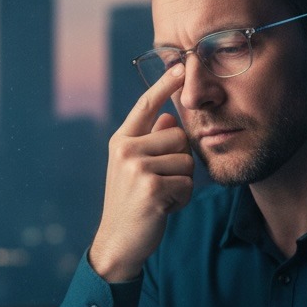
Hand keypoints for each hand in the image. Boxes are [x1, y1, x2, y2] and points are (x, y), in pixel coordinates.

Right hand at [88, 65, 193, 282]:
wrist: (118, 241)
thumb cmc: (132, 202)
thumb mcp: (135, 168)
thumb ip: (150, 141)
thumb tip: (168, 117)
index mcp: (121, 141)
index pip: (145, 105)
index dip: (164, 85)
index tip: (181, 65)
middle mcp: (125, 149)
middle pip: (179, 136)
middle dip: (180, 162)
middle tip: (160, 183)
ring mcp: (137, 168)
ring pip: (187, 161)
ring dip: (182, 183)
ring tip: (161, 196)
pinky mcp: (151, 188)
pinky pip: (187, 183)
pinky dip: (182, 199)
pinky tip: (163, 209)